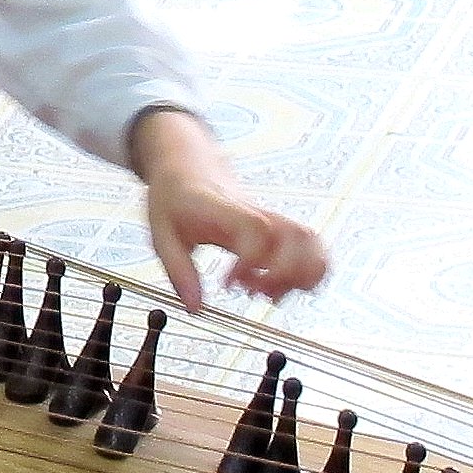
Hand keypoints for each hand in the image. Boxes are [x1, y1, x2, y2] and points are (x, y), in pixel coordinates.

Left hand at [128, 107, 328, 309]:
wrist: (185, 165)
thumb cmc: (174, 197)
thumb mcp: (161, 234)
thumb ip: (178, 272)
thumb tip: (195, 308)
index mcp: (225, 211)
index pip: (257, 230)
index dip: (252, 261)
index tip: (230, 283)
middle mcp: (256, 213)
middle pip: (299, 236)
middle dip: (287, 274)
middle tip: (254, 291)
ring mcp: (270, 219)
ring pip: (311, 240)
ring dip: (303, 274)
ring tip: (271, 293)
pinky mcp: (275, 227)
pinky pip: (308, 245)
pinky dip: (306, 270)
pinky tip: (279, 286)